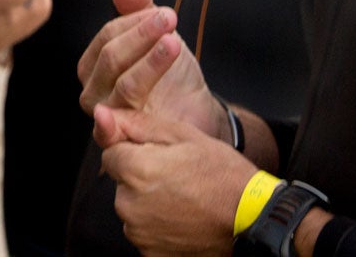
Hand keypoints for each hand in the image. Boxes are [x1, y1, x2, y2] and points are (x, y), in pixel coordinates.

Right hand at [79, 0, 231, 141]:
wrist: (195, 115)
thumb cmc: (171, 76)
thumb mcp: (157, 35)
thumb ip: (137, 7)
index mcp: (93, 66)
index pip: (107, 36)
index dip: (136, 22)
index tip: (165, 12)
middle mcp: (92, 92)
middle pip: (112, 57)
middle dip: (143, 36)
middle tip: (170, 20)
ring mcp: (108, 117)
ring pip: (126, 84)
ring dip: (152, 60)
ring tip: (175, 42)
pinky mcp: (126, 138)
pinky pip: (136, 113)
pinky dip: (148, 90)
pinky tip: (166, 68)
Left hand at [98, 106, 256, 256]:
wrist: (255, 221)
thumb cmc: (224, 176)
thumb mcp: (184, 136)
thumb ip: (137, 125)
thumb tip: (100, 113)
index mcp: (135, 171)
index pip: (112, 154)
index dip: (137, 152)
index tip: (163, 158)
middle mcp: (129, 205)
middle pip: (121, 182)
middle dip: (141, 177)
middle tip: (179, 179)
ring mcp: (139, 233)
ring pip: (132, 208)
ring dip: (148, 202)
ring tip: (185, 200)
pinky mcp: (151, 254)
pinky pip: (144, 232)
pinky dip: (158, 226)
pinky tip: (184, 219)